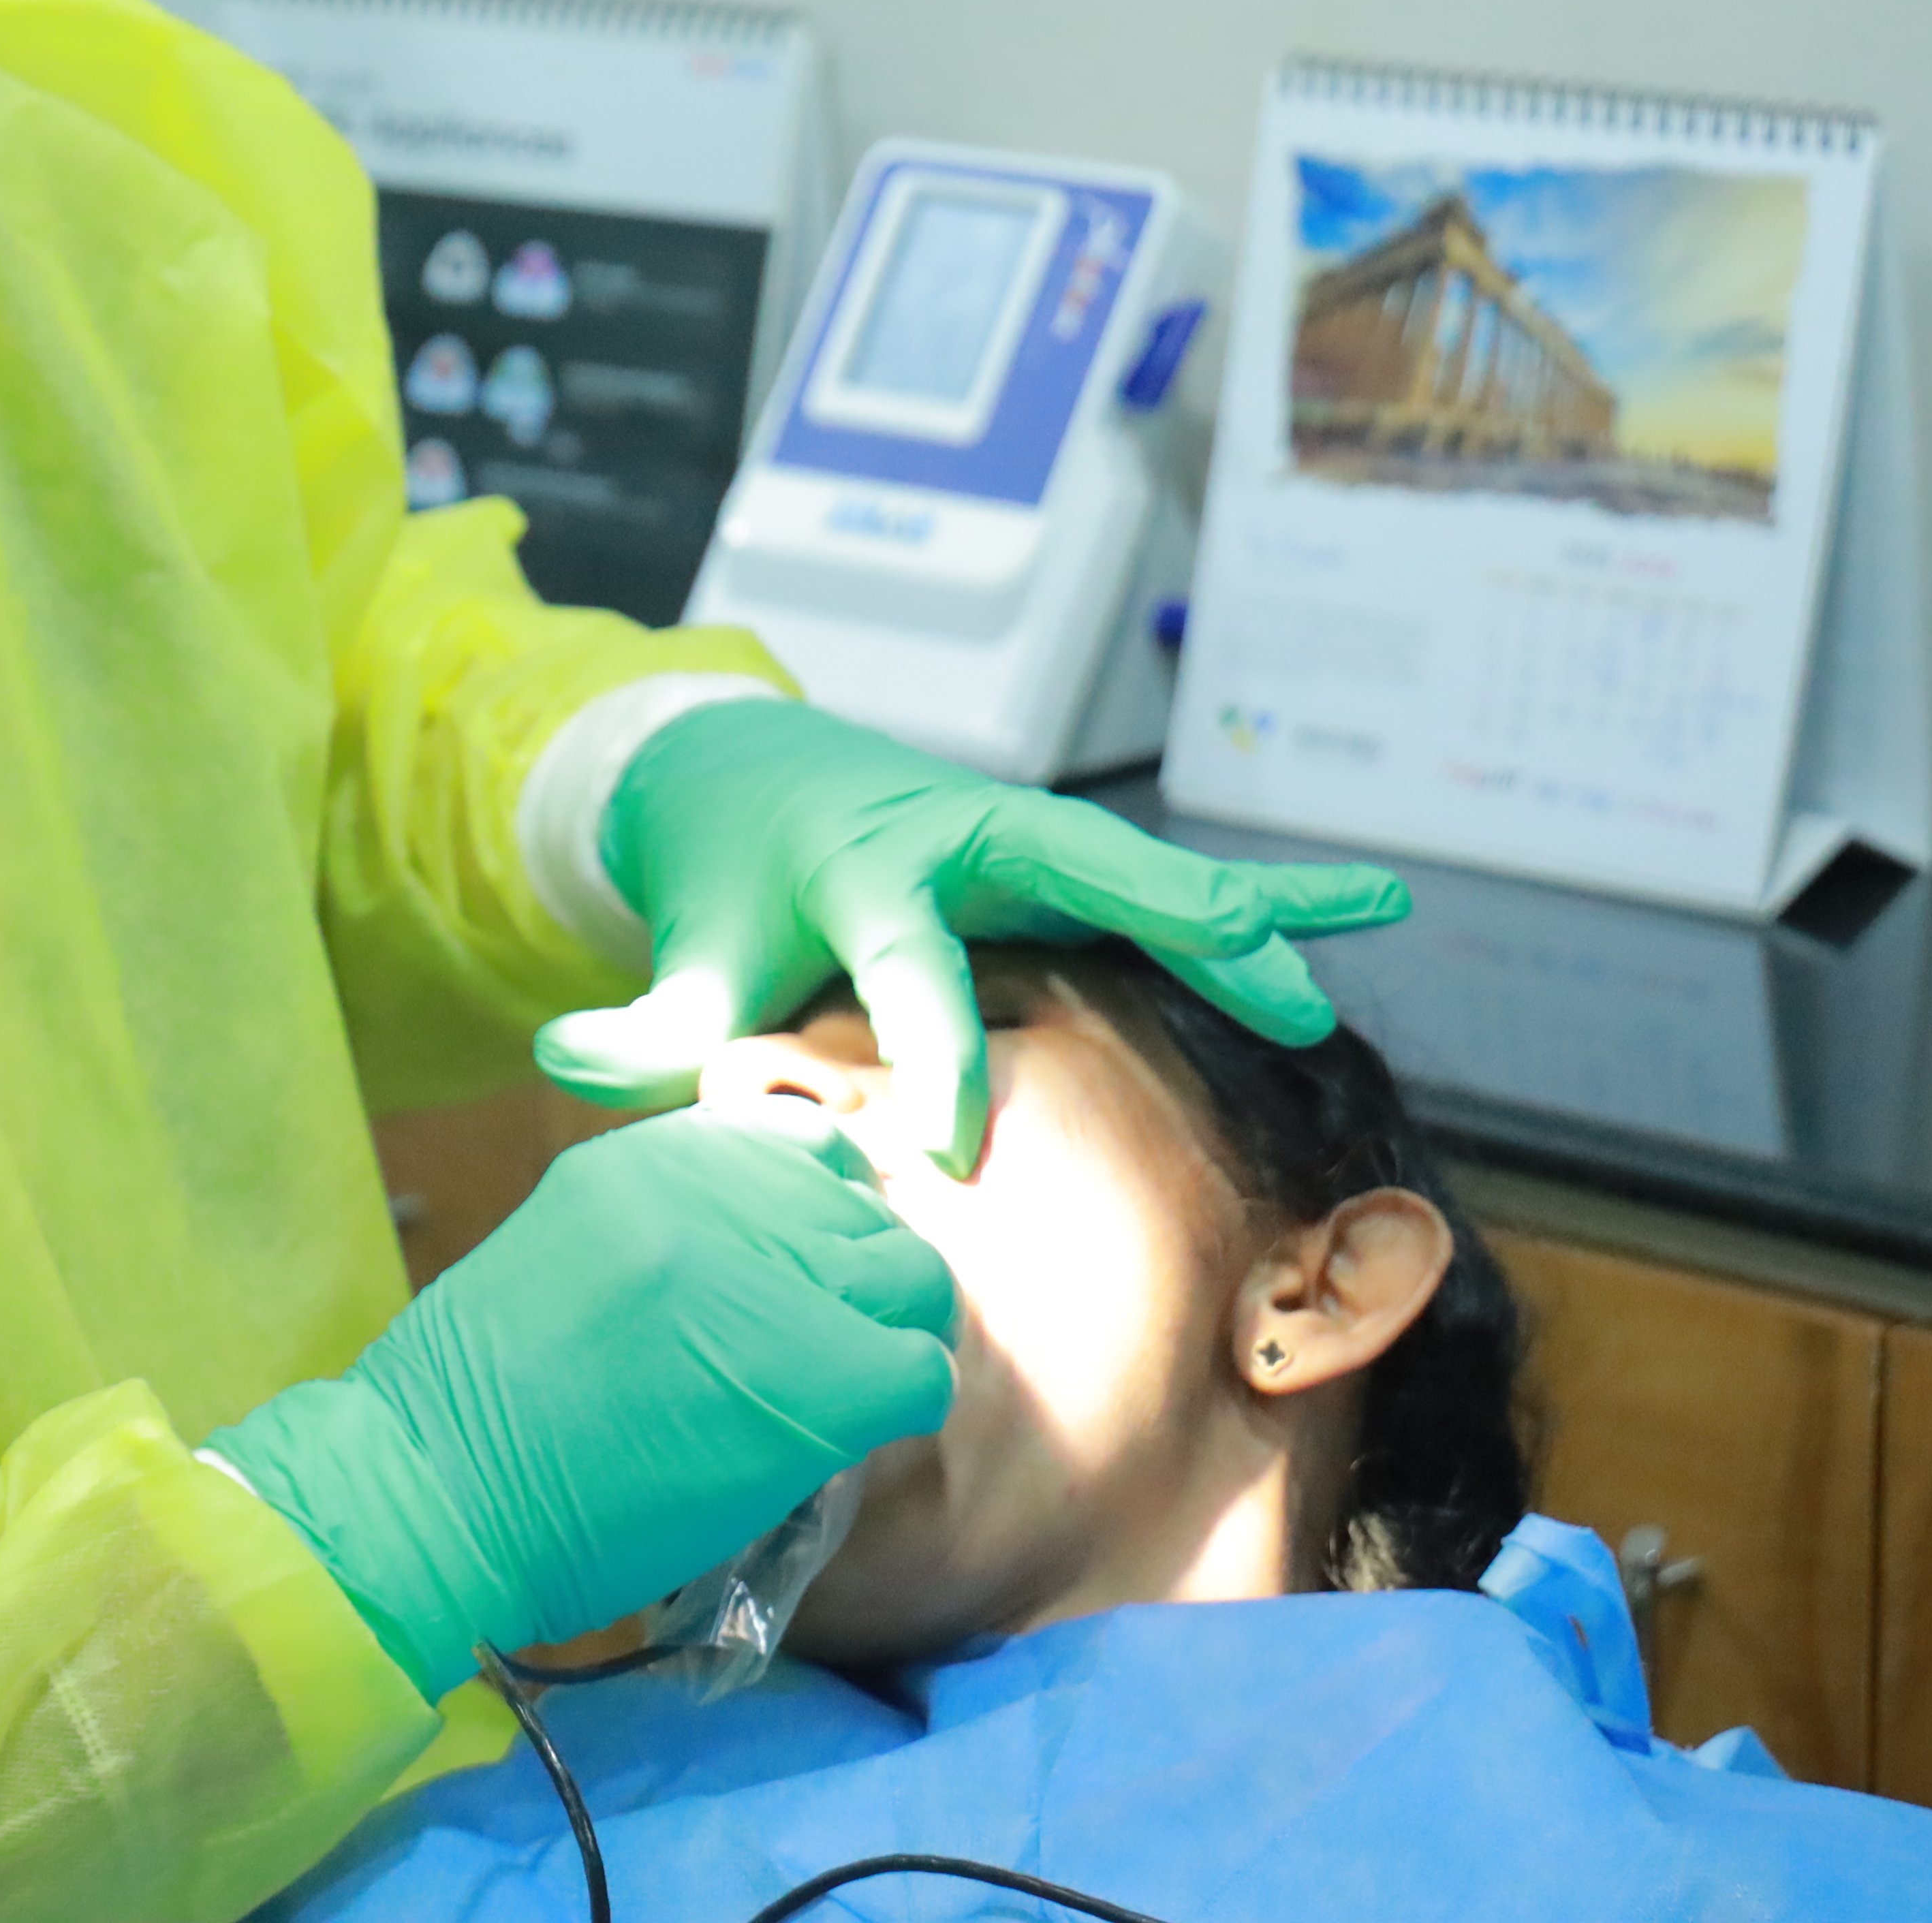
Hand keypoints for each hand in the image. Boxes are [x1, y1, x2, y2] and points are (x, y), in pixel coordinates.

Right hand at [209, 1108, 956, 1697]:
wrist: (435, 1486)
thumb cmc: (479, 1404)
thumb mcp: (571, 1255)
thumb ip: (673, 1233)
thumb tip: (774, 1266)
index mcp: (653, 1155)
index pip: (806, 1145)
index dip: (819, 1219)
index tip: (796, 1280)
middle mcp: (719, 1190)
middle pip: (869, 1212)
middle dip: (858, 1285)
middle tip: (818, 1357)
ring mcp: (768, 1273)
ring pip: (914, 1282)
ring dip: (888, 1340)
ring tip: (830, 1398)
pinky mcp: (811, 1370)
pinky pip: (919, 1373)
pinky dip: (894, 1411)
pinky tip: (831, 1444)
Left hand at [536, 701, 1410, 1169]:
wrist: (747, 779)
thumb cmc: (728, 889)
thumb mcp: (685, 955)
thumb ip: (643, 1027)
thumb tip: (556, 1062)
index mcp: (864, 873)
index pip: (909, 972)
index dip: (928, 1060)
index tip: (949, 1151)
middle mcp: (962, 839)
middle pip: (1077, 878)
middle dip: (1168, 926)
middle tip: (1269, 989)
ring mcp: (1027, 840)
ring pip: (1149, 871)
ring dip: (1249, 907)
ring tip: (1355, 938)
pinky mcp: (1067, 858)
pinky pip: (1180, 874)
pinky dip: (1274, 884)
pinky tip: (1375, 898)